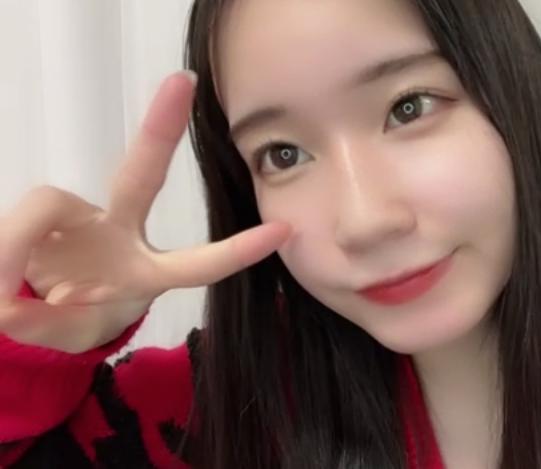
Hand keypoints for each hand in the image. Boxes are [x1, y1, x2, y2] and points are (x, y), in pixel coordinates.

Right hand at [0, 71, 289, 353]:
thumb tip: (12, 306)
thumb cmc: (69, 314)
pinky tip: (2, 294)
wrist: (22, 305)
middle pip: (140, 177)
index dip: (237, 251)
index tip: (284, 230)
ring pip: (45, 208)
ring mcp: (74, 217)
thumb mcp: (70, 332)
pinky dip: (2, 264)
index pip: (197, 261)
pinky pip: (11, 230)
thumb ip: (50, 325)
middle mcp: (115, 231)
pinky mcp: (33, 213)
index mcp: (144, 268)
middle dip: (162, 130)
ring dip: (15, 253)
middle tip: (182, 83)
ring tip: (4, 303)